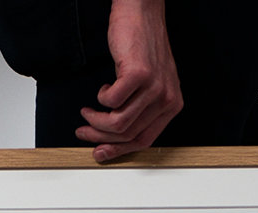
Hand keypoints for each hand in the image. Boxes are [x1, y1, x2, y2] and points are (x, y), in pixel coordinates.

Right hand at [75, 0, 182, 162]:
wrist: (142, 11)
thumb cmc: (143, 45)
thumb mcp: (150, 84)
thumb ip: (141, 110)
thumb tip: (115, 136)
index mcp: (172, 106)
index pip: (144, 141)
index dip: (119, 151)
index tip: (100, 153)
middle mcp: (167, 99)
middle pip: (129, 134)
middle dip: (101, 138)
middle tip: (85, 133)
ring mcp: (154, 87)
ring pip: (119, 122)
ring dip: (97, 121)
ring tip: (87, 113)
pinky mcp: (139, 74)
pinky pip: (112, 101)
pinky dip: (101, 98)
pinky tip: (102, 90)